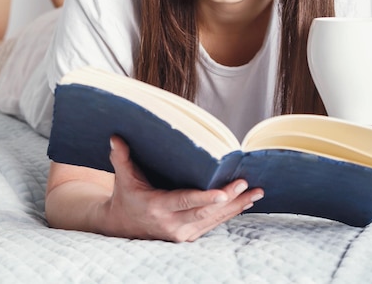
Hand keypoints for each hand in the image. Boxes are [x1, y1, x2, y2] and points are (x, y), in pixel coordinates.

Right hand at [104, 136, 263, 241]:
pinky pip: (212, 225)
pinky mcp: (188, 235)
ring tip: (256, 193)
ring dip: (236, 207)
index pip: (184, 202)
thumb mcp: (121, 178)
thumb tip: (116, 136)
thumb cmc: (125, 197)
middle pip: (205, 212)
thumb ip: (120, 157)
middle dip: (228, 199)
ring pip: (213, 221)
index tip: (223, 193)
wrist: (120, 226)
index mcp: (157, 206)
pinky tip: (246, 203)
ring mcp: (181, 233)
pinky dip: (230, 214)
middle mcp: (171, 223)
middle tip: (246, 185)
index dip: (204, 199)